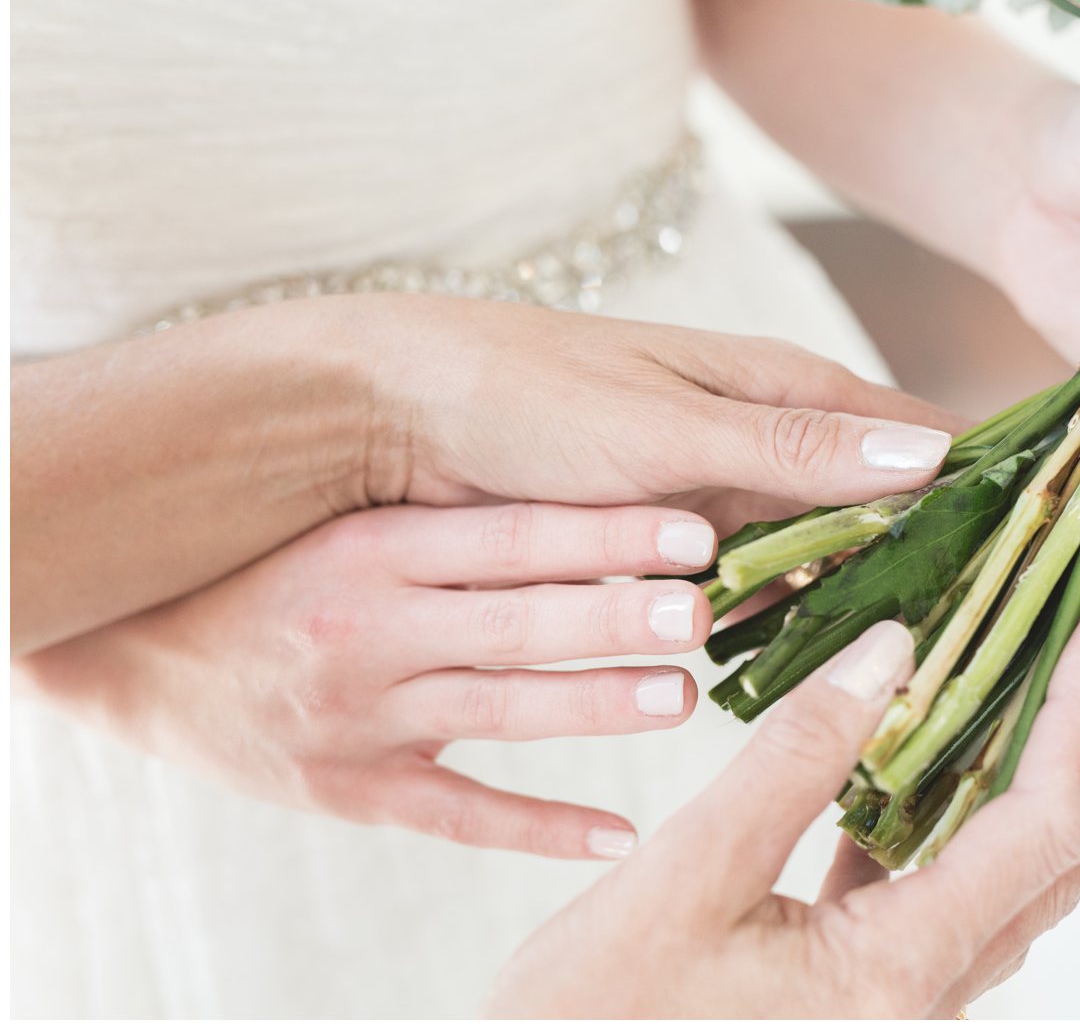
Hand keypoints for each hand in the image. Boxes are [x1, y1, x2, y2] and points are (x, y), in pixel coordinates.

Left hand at [13, 294, 962, 648]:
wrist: (385, 416)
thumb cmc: (524, 396)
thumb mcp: (668, 428)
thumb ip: (796, 450)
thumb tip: (932, 455)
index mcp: (774, 383)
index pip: (911, 430)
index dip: (976, 480)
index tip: (1037, 534)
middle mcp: (754, 432)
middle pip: (872, 503)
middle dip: (918, 557)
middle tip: (965, 627)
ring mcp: (709, 487)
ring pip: (810, 553)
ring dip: (841, 597)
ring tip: (889, 657)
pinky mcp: (660, 537)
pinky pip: (741, 585)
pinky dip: (767, 617)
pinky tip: (785, 660)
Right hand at [17, 500, 732, 858]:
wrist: (134, 656)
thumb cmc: (271, 571)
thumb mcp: (349, 522)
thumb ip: (457, 517)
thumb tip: (597, 486)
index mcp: (371, 547)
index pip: (508, 534)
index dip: (604, 531)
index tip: (691, 527)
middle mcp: (367, 628)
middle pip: (514, 622)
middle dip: (614, 615)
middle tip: (703, 608)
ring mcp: (359, 717)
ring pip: (498, 712)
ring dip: (594, 706)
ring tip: (681, 696)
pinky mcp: (350, 789)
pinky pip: (458, 814)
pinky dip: (539, 828)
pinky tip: (617, 834)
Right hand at [488, 608, 1079, 1016]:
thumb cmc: (591, 1024)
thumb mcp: (684, 878)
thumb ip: (795, 761)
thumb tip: (894, 651)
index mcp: (896, 974)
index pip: (1039, 827)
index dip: (1079, 718)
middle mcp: (918, 1004)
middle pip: (1046, 858)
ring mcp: (891, 1010)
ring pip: (1001, 885)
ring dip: (1027, 784)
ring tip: (1039, 695)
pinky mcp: (852, 1003)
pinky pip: (934, 903)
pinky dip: (948, 826)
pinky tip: (920, 775)